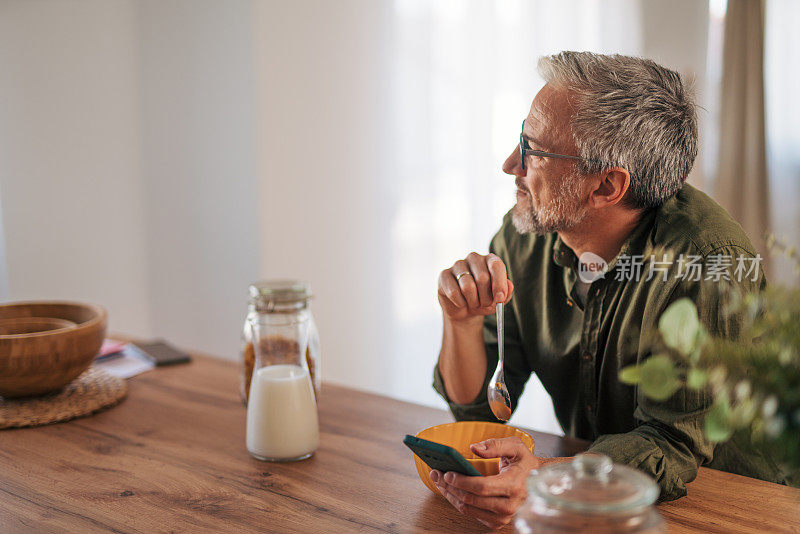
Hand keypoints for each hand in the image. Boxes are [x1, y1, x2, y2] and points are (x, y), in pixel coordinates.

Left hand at [429, 437, 572, 529]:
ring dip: (450, 495)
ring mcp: (504, 516)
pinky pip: (472, 515)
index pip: (482, 487)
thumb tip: (474, 448)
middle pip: (471, 500)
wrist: (539, 480)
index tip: (447, 473)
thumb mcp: (516, 446)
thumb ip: (495, 445)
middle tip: (436, 474)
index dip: (462, 481)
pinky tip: (451, 490)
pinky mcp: (498, 522)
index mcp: (514, 486)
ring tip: (439, 481)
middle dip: (450, 486)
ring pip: (469, 509)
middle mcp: (509, 505)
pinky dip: (459, 502)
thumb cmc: (525, 463)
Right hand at [438, 253, 513, 323]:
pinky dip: (460, 303)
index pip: (496, 265)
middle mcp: (474, 258)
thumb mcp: (498, 300)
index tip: (500, 299)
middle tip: (485, 304)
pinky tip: (461, 302)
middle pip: (482, 278)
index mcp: (490, 260)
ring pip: (467, 286)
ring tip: (473, 303)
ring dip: (473, 301)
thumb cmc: (484, 300)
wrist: (464, 310)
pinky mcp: (444, 275)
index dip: (499, 284)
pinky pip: (454, 292)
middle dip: (486, 297)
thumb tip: (507, 286)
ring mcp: (457, 265)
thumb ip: (506, 292)